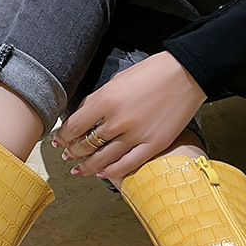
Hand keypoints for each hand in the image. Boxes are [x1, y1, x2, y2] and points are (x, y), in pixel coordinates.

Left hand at [52, 52, 206, 181]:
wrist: (187, 73)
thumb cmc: (153, 72)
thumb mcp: (118, 79)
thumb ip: (98, 99)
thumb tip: (83, 114)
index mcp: (106, 100)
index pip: (74, 126)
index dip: (63, 136)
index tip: (58, 140)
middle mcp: (117, 120)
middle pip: (86, 144)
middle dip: (73, 152)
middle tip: (66, 155)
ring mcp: (136, 135)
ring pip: (103, 158)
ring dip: (87, 166)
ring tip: (78, 169)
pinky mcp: (154, 144)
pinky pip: (127, 164)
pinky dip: (112, 171)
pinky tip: (102, 173)